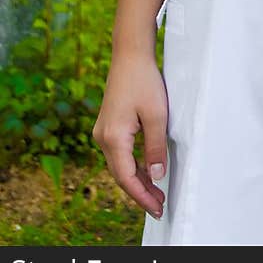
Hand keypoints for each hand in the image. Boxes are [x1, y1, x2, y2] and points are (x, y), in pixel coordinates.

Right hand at [93, 52, 168, 220]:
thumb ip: (155, 148)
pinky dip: (133, 164)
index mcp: (113, 138)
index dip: (142, 196)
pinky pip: (120, 153)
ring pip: (120, 165)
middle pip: (121, 174)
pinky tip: (146, 170)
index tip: (157, 208)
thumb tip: (156, 176)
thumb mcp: (156, 115)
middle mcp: (102, 138)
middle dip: (140, 191)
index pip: (127, 178)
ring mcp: (103, 131)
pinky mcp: (108, 125)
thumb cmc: (144, 81)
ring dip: (137, 179)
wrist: (130, 55)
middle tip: (159, 205)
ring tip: (156, 191)